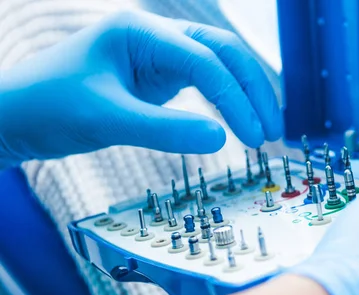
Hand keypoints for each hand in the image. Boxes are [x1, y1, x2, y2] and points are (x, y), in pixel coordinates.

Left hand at [0, 11, 281, 167]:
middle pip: (223, 53)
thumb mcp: (106, 119)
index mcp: (140, 31)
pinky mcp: (157, 76)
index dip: (235, 100)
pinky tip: (238, 122)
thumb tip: (223, 139)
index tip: (254, 138)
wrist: (16, 116)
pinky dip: (225, 102)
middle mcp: (155, 35)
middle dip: (253, 91)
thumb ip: (164, 129)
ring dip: (245, 95)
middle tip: (273, 132)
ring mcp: (158, 55)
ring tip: (265, 130)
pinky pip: (204, 83)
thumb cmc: (49, 109)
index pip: (205, 62)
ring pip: (219, 66)